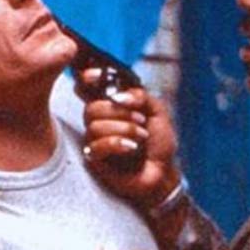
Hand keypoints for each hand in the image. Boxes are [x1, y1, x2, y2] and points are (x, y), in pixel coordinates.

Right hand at [80, 71, 181, 210]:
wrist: (163, 172)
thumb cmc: (158, 143)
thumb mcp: (157, 111)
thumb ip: (140, 96)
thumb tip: (118, 96)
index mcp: (111, 105)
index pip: (88, 87)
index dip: (86, 79)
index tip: (95, 76)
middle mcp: (99, 121)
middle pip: (92, 107)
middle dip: (120, 113)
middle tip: (141, 121)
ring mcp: (94, 140)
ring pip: (95, 126)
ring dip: (125, 130)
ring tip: (141, 138)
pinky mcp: (95, 159)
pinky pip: (96, 146)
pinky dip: (117, 144)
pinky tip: (131, 149)